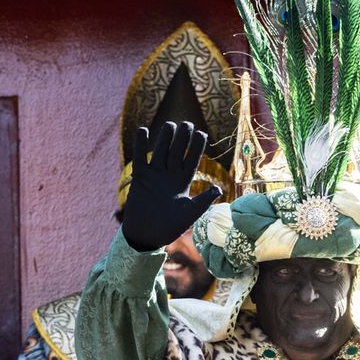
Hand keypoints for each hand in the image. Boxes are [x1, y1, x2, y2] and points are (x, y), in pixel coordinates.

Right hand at [120, 122, 221, 252]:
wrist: (147, 235)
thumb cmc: (170, 227)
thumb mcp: (190, 213)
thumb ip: (203, 201)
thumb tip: (218, 189)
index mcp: (184, 182)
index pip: (192, 159)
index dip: (197, 147)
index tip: (202, 133)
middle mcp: (170, 174)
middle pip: (177, 151)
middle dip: (182, 138)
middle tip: (187, 124)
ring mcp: (155, 174)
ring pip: (161, 151)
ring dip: (165, 138)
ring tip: (170, 124)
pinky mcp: (140, 177)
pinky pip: (140, 157)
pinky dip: (141, 145)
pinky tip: (144, 130)